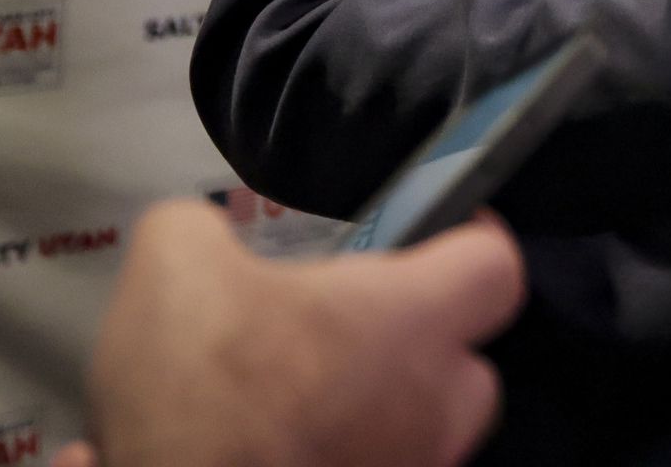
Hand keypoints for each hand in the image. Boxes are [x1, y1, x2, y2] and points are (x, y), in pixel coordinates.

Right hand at [50, 199, 522, 466]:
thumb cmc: (200, 394)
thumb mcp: (175, 261)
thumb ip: (203, 227)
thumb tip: (200, 235)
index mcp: (411, 322)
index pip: (496, 269)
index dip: (470, 239)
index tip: (431, 230)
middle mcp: (432, 408)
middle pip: (468, 364)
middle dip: (419, 341)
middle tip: (344, 323)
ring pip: (423, 431)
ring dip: (377, 408)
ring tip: (298, 394)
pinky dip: (341, 456)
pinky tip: (273, 446)